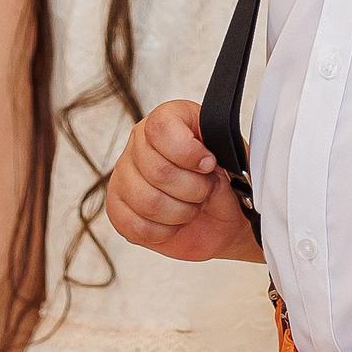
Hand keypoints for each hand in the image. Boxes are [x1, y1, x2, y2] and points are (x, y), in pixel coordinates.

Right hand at [104, 101, 258, 263]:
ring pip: (148, 202)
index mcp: (167, 119)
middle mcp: (139, 143)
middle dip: (193, 190)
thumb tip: (206, 161)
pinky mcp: (118, 207)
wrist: (221, 218)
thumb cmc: (225, 184)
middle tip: (205, 191)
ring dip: (180, 213)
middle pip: (158, 170)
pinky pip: (136, 226)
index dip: (188, 152)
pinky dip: (164, 231)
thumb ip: (221, 153)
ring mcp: (124, 175)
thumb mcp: (233, 160)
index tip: (209, 165)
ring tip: (190, 207)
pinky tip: (174, 222)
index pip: (161, 128)